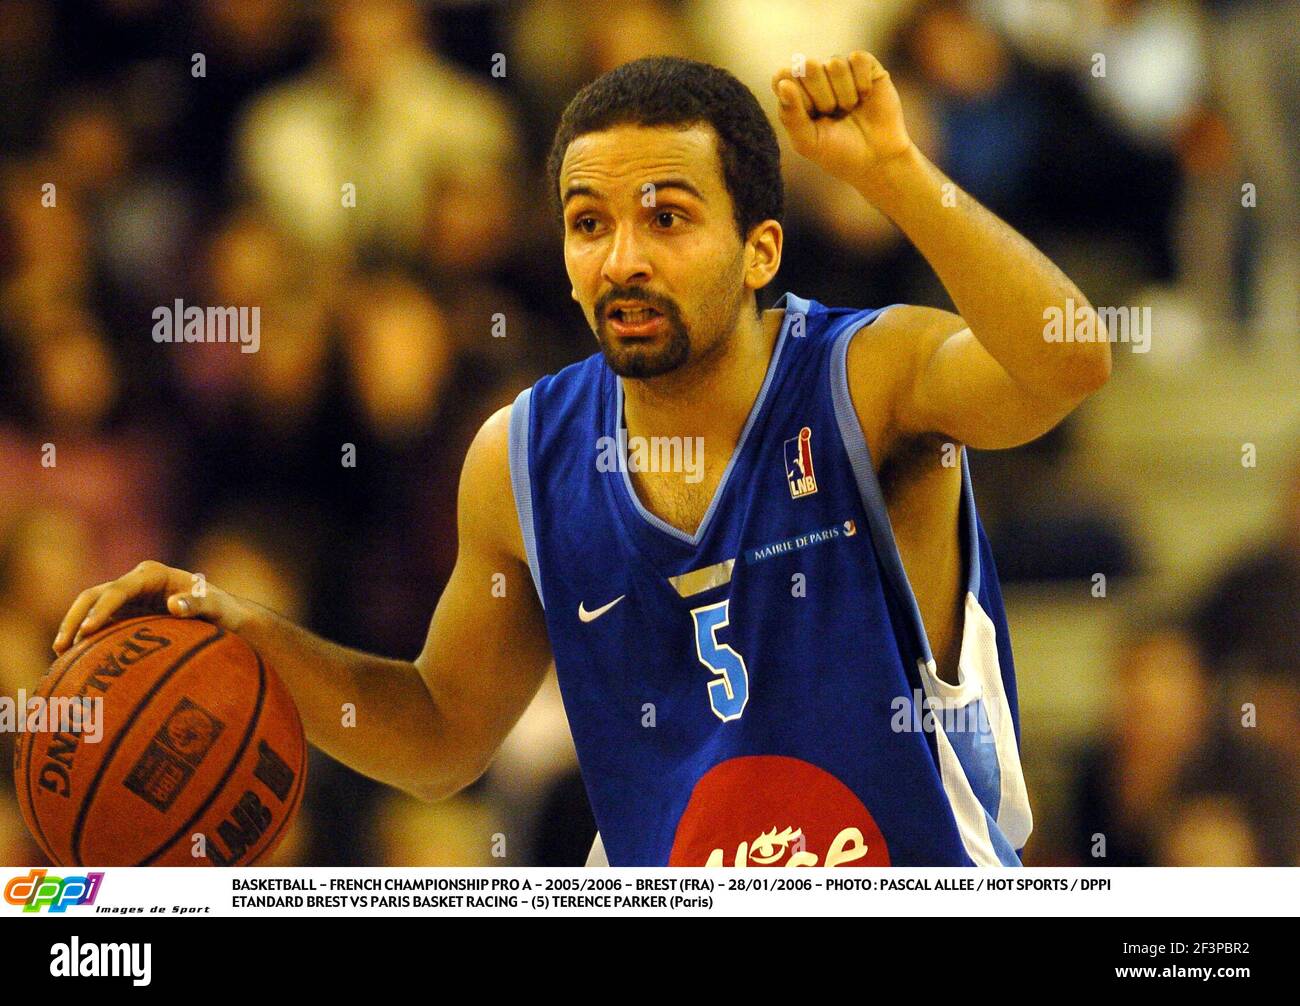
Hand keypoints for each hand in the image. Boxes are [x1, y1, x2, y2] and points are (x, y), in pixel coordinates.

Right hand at [53, 560, 249, 653]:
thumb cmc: (224, 611)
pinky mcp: (125, 615)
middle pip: (94, 595)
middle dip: (76, 617)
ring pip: (90, 609)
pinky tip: (74, 663)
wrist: (224, 618)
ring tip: (60, 656)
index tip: (89, 630)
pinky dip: (85, 640)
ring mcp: (127, 598)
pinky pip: (99, 625)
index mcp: (153, 575)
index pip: (120, 589)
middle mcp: (135, 582)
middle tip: (62, 646)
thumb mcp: (218, 607)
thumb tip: (174, 605)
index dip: (102, 608)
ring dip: (73, 629)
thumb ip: (199, 603)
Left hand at [771, 51, 912, 186]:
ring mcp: (840, 70)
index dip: (797, 96)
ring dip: (844, 94)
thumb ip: (790, 115)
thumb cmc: (838, 153)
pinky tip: (865, 97)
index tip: (811, 116)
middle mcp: (815, 77)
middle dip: (822, 97)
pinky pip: (857, 58)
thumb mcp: (808, 142)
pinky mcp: (865, 66)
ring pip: (835, 64)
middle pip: (808, 66)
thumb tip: (783, 83)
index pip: (783, 76)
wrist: (877, 160)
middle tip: (833, 114)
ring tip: (849, 109)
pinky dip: (862, 83)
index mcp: (795, 94)